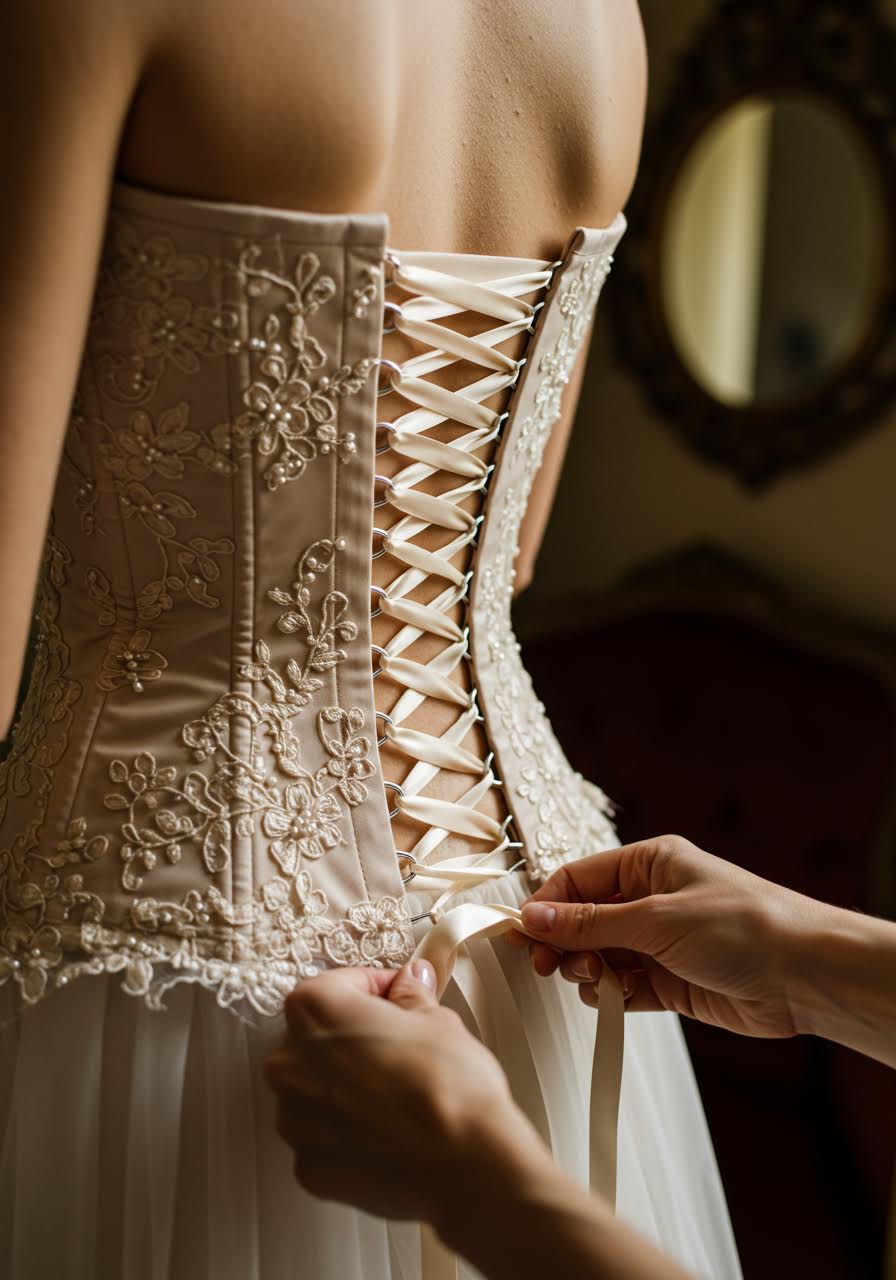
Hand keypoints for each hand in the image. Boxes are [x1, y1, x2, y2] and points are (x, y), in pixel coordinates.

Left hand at [262, 961, 554, 1227]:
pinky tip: (385, 1128)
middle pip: (314, 1037)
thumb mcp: (436, 1019)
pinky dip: (345, 1131)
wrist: (463, 1161)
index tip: (394, 996)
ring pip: (313, 1089)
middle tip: (395, 1043)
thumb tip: (409, 986)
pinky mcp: (308, 1167)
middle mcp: (290, 1064)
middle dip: (351, 1036)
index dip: (372, 988)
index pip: (335, 984)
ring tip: (393, 1090)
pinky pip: (321, 1137)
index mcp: (316, 1012)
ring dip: (344, 1085)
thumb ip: (410, 997)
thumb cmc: (448, 1088)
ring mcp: (294, 1121)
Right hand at [507, 834, 825, 1038]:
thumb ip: (589, 923)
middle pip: (584, 920)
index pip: (578, 879)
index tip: (521, 936)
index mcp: (649, 864)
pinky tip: (618, 999)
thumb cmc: (743, 925)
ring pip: (600, 957)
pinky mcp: (672, 981)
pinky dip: (613, 996)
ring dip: (590, 973)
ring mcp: (661, 942)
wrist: (805, 975)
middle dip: (565, 944)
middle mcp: (652, 900)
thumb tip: (533, 917)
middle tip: (550, 967)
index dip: (546, 906)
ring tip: (599, 982)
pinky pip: (624, 988)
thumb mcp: (655, 918)